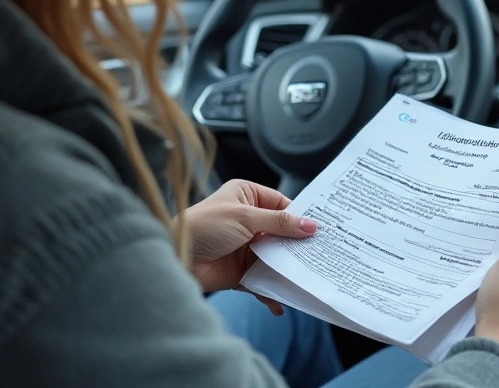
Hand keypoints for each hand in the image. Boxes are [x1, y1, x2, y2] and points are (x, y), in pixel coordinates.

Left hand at [179, 179, 317, 313]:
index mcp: (247, 197)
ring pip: (275, 257)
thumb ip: (279, 223)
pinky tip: (282, 302)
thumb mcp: (245, 218)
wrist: (175, 256)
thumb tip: (311, 226)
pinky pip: (263, 280)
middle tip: (322, 253)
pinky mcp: (242, 271)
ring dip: (287, 269)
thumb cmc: (204, 226)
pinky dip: (272, 291)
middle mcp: (249, 220)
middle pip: (282, 233)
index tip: (323, 229)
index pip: (282, 205)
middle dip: (298, 245)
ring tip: (308, 278)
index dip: (301, 217)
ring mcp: (246, 247)